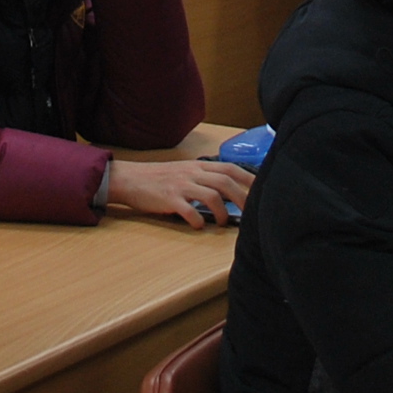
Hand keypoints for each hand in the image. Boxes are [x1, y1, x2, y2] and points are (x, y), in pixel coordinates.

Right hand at [107, 157, 256, 228]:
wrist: (130, 179)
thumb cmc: (159, 178)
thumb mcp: (184, 171)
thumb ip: (204, 178)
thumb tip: (228, 192)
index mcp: (198, 166)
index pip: (230, 168)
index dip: (249, 178)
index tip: (262, 189)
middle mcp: (192, 173)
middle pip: (226, 181)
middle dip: (243, 197)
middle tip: (251, 212)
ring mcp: (181, 185)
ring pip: (212, 195)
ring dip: (223, 212)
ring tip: (223, 222)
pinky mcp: (169, 199)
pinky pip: (189, 211)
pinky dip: (198, 220)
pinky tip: (199, 225)